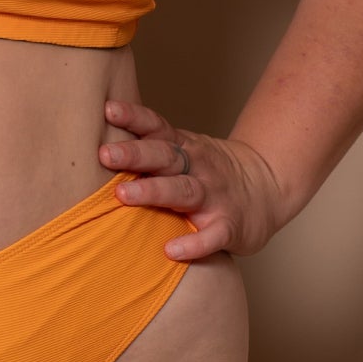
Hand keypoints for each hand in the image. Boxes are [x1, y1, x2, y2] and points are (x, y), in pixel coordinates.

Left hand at [99, 99, 284, 260]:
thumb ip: (149, 146)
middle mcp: (198, 166)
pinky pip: (213, 235)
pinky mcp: (230, 225)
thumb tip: (94, 141)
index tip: (108, 110)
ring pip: (184, 190)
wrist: (268, 188)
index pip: (156, 127)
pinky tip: (171, 251)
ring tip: (123, 195)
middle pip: (165, 156)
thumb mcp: (185, 150)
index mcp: (184, 146)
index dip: (134, 117)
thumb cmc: (210, 170)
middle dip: (134, 154)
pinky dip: (194, 244)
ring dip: (154, 191)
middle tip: (105, 154)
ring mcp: (215, 194)